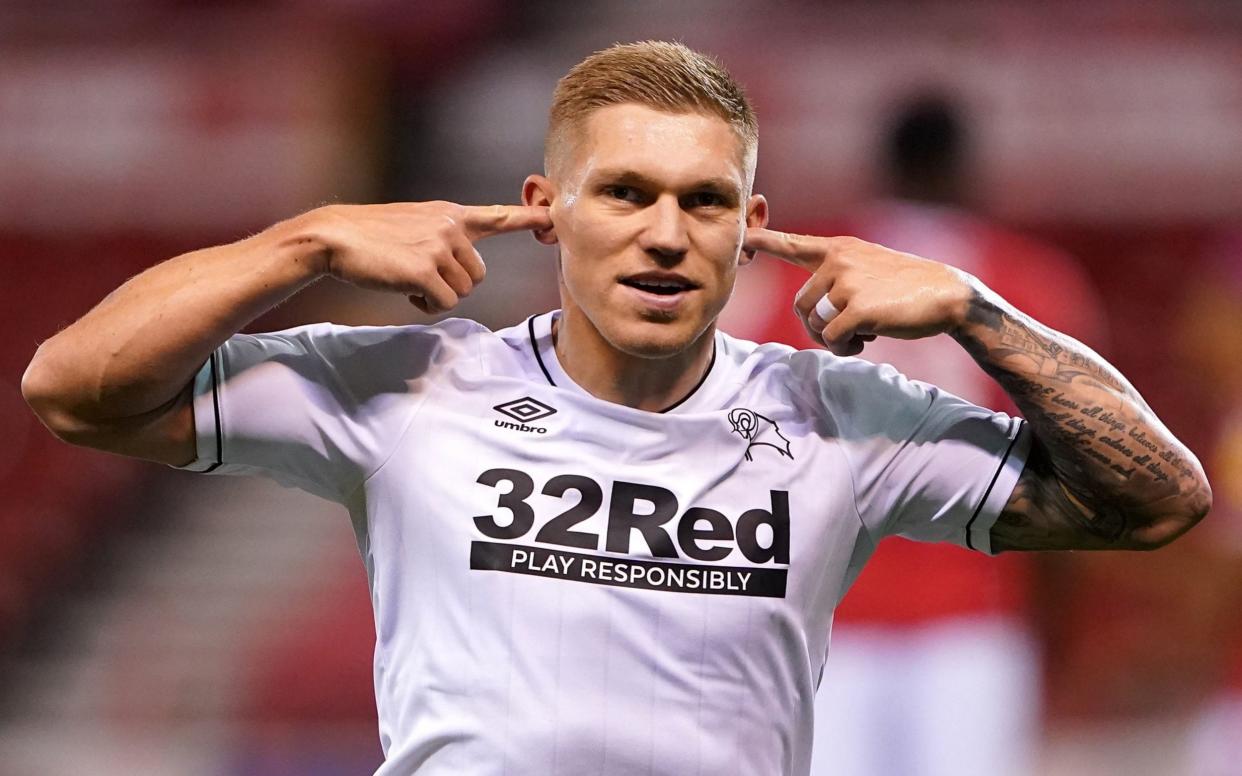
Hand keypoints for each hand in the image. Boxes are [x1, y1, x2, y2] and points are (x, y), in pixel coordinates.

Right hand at [305, 201, 551, 313]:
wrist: (334, 237)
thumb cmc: (371, 237)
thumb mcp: (416, 224)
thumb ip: (445, 237)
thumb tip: (460, 266)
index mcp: (450, 215)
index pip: (498, 216)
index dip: (529, 218)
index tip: (553, 217)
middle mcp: (451, 227)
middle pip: (479, 275)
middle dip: (455, 284)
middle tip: (422, 275)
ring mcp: (439, 247)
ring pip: (464, 291)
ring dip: (439, 296)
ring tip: (409, 279)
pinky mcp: (425, 270)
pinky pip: (445, 303)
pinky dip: (427, 306)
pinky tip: (406, 291)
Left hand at [742, 228, 974, 355]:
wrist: (947, 294)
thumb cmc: (906, 286)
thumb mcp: (868, 267)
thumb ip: (837, 276)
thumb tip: (811, 310)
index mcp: (838, 249)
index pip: (792, 243)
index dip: (763, 241)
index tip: (742, 237)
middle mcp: (838, 261)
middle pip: (801, 306)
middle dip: (818, 327)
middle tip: (845, 332)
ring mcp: (847, 283)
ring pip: (814, 324)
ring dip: (832, 340)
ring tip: (859, 335)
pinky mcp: (858, 308)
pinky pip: (831, 338)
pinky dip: (844, 348)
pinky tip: (864, 342)